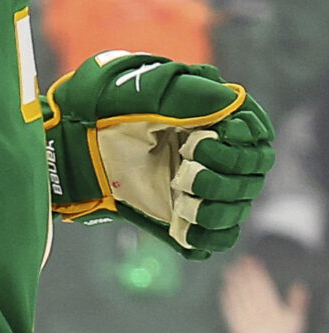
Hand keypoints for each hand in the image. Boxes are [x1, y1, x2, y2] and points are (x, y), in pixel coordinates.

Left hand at [42, 53, 275, 256]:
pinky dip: (208, 234)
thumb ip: (194, 96)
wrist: (75, 144)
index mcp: (217, 125)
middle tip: (186, 163)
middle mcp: (215, 159)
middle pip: (252, 176)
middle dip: (223, 174)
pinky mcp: (182, 219)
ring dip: (215, 204)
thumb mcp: (151, 94)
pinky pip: (217, 238)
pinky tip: (184, 222)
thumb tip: (232, 103)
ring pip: (236, 208)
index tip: (201, 140)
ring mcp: (199, 190)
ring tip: (180, 189)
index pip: (256, 140)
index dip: (239, 144)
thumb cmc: (113, 112)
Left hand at [222, 257, 309, 332]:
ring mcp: (246, 323)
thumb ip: (297, 303)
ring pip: (238, 300)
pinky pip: (230, 313)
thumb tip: (299, 285)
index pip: (264, 288)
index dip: (258, 274)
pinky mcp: (236, 329)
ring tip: (229, 270)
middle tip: (238, 260)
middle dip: (244, 274)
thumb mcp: (296, 321)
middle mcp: (259, 316)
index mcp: (275, 312)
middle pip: (249, 291)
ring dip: (233, 284)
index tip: (252, 262)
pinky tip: (224, 289)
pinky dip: (226, 300)